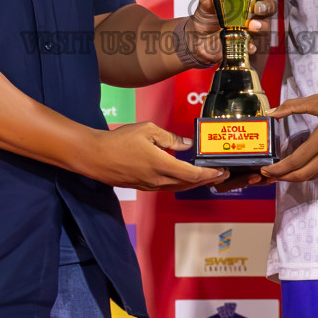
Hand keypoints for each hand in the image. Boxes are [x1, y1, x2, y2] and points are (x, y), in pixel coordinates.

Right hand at [79, 122, 227, 190]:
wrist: (95, 157)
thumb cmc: (120, 140)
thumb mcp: (147, 130)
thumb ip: (170, 138)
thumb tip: (186, 144)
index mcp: (162, 165)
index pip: (192, 174)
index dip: (209, 174)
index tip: (221, 171)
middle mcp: (158, 180)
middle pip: (188, 184)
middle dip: (207, 180)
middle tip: (221, 175)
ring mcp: (150, 185)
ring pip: (178, 187)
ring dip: (194, 183)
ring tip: (206, 177)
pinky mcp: (143, 186)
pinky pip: (167, 187)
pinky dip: (180, 183)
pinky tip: (183, 177)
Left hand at [182, 0, 275, 66]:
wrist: (198, 40)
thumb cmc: (206, 19)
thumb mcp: (204, 8)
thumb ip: (206, 1)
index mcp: (244, 0)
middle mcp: (251, 14)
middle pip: (268, 8)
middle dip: (266, 7)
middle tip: (258, 8)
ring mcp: (250, 30)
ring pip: (264, 27)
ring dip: (261, 26)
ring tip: (252, 26)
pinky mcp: (245, 45)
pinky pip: (253, 46)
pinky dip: (251, 46)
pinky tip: (248, 45)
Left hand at [260, 82, 317, 182]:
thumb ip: (292, 106)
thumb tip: (272, 113)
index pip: (298, 160)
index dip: (280, 168)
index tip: (266, 170)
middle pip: (305, 174)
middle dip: (285, 177)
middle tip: (269, 175)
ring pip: (315, 175)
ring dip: (296, 177)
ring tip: (280, 174)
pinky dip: (308, 172)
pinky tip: (298, 168)